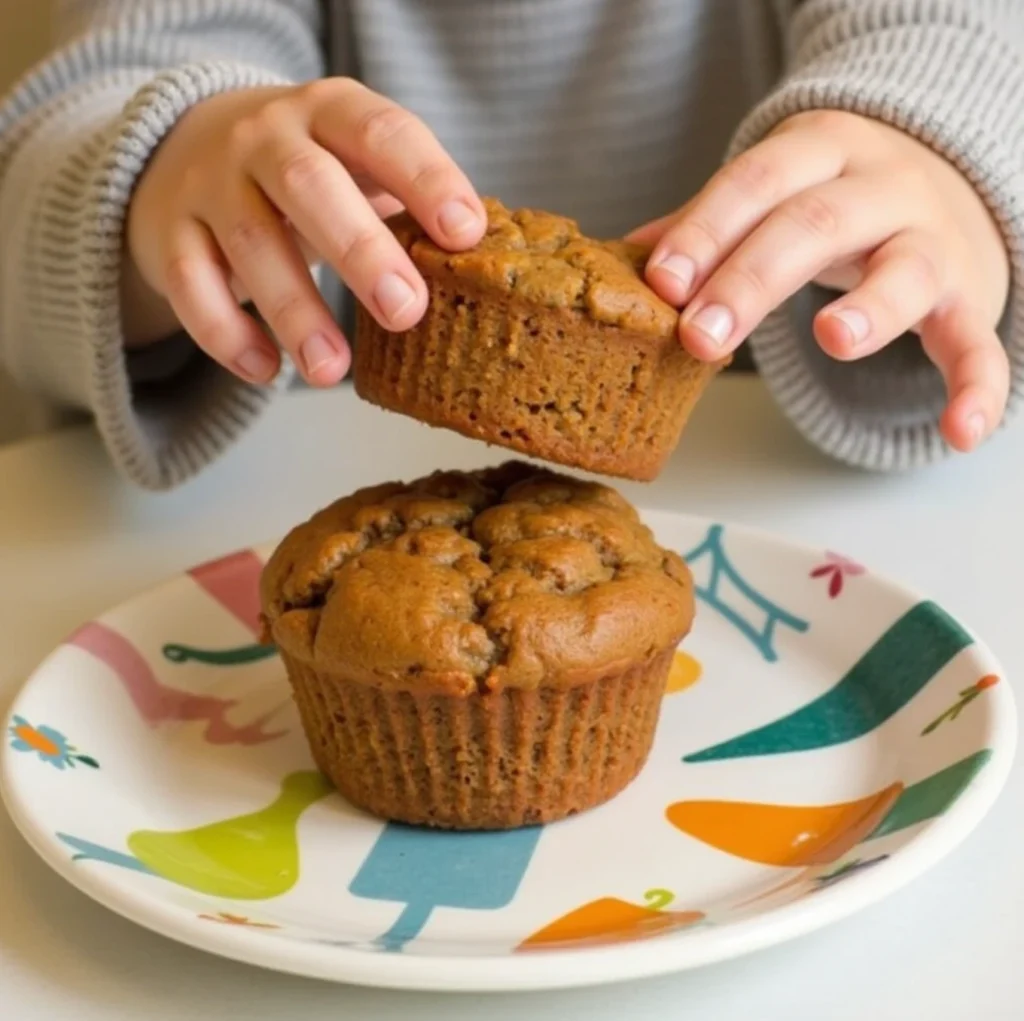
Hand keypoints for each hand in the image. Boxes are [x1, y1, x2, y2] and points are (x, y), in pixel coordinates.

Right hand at [124, 79, 485, 385]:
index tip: (465, 233)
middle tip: (406, 312)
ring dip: (294, 311)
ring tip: (331, 371)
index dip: (426, 179)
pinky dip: (225, 333)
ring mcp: (209, 182)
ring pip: (249, 242)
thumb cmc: (304, 173)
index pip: (383, 133)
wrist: (183, 147)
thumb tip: (484, 268)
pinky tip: (266, 371)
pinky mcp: (168, 232)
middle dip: (362, 251)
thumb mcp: (353, 162)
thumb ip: (405, 200)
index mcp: (329, 112)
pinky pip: (189, 285)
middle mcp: (263, 137)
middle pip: (310, 186)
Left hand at [629, 111, 1010, 451]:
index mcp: (818, 152)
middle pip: (815, 225)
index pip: (755, 182)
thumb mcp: (776, 191)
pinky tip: (959, 432)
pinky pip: (978, 343)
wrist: (949, 185)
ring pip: (905, 270)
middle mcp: (882, 187)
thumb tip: (626, 259)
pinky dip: (978, 386)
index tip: (662, 282)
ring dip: (869, 307)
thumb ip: (710, 225)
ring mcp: (932, 241)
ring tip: (832, 338)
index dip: (706, 230)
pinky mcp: (968, 299)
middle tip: (700, 335)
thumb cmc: (834, 198)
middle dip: (751, 279)